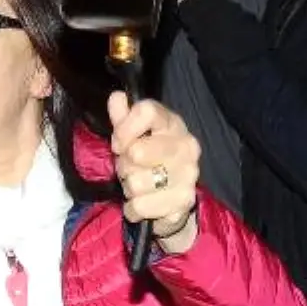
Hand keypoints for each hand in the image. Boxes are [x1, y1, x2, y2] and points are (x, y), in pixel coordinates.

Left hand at [109, 93, 199, 254]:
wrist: (171, 192)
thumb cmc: (148, 154)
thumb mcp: (131, 131)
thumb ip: (121, 114)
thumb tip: (118, 98)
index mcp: (172, 123)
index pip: (146, 112)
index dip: (124, 127)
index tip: (117, 142)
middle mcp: (186, 146)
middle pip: (137, 151)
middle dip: (123, 163)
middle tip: (128, 166)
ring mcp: (189, 175)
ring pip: (136, 182)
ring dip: (128, 186)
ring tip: (135, 183)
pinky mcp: (184, 202)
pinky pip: (141, 206)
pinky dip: (133, 208)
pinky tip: (139, 202)